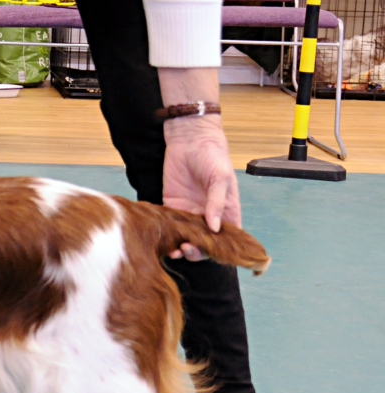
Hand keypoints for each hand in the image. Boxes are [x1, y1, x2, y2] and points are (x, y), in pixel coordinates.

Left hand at [157, 67, 240, 260]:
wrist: (189, 139)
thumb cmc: (213, 156)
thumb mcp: (220, 178)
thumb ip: (217, 203)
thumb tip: (214, 228)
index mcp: (226, 211)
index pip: (227, 237)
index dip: (220, 249)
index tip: (210, 252)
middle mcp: (208, 215)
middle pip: (205, 242)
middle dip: (197, 251)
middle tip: (188, 250)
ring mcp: (189, 212)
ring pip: (186, 238)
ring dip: (181, 248)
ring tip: (176, 251)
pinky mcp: (171, 206)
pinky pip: (170, 226)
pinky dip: (168, 237)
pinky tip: (165, 243)